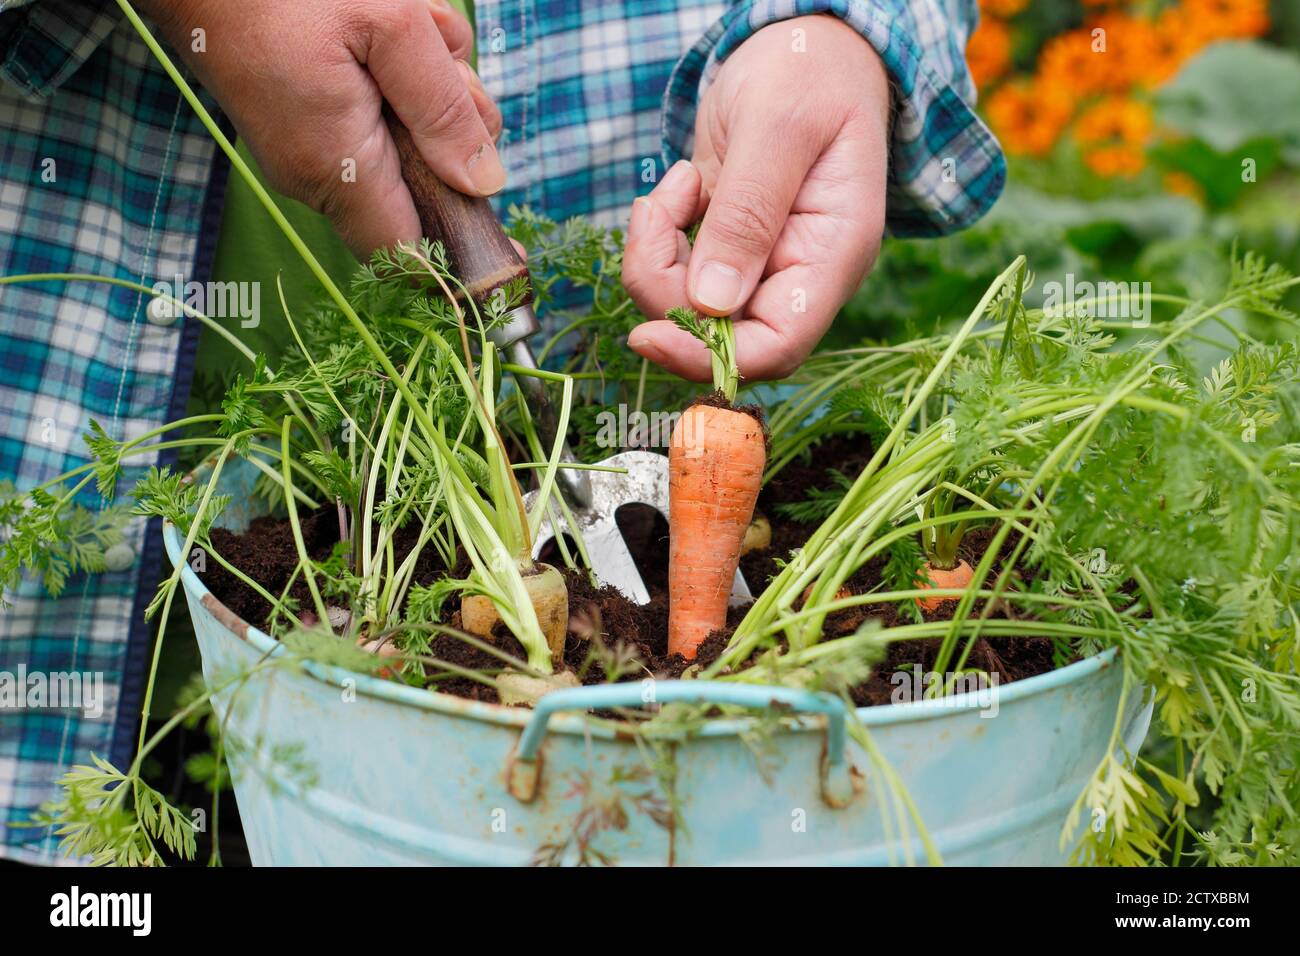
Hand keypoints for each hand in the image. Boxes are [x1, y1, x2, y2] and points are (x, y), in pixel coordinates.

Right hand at [139, 0, 502, 255]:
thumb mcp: (392, 27)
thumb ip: (443, 108)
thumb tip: (485, 182)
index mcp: (338, 166)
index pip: (408, 255)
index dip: (462, 263)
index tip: (512, 249)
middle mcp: (319, 173)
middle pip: (421, 194)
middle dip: (456, 136)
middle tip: (451, 72)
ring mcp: (309, 149)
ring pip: (406, 150)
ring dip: (433, 91)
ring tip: (412, 26)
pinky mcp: (306, 122)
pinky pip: (376, 122)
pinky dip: (401, 77)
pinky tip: (390, 25)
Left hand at [623, 15, 888, 380]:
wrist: (805, 42)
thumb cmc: (808, 72)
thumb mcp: (779, 127)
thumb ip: (747, 214)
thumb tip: (711, 303)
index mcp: (831, 257)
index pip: (774, 347)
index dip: (709, 356)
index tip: (648, 334)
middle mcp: (797, 274)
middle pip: (719, 335)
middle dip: (666, 288)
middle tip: (656, 212)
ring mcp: (760, 264)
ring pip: (687, 307)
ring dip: (657, 256)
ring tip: (674, 188)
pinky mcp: (725, 247)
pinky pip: (676, 273)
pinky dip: (659, 237)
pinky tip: (683, 185)